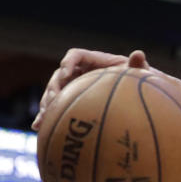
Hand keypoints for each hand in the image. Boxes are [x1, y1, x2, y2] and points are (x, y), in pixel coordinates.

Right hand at [32, 48, 151, 131]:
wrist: (140, 96)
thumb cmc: (141, 81)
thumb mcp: (141, 73)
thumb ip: (138, 65)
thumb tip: (138, 54)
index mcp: (94, 60)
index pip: (76, 55)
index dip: (68, 62)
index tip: (66, 73)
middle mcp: (81, 71)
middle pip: (60, 75)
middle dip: (53, 87)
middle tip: (54, 100)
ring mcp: (75, 86)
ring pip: (55, 92)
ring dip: (47, 103)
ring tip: (43, 117)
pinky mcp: (74, 100)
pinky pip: (58, 107)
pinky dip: (48, 116)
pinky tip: (38, 127)